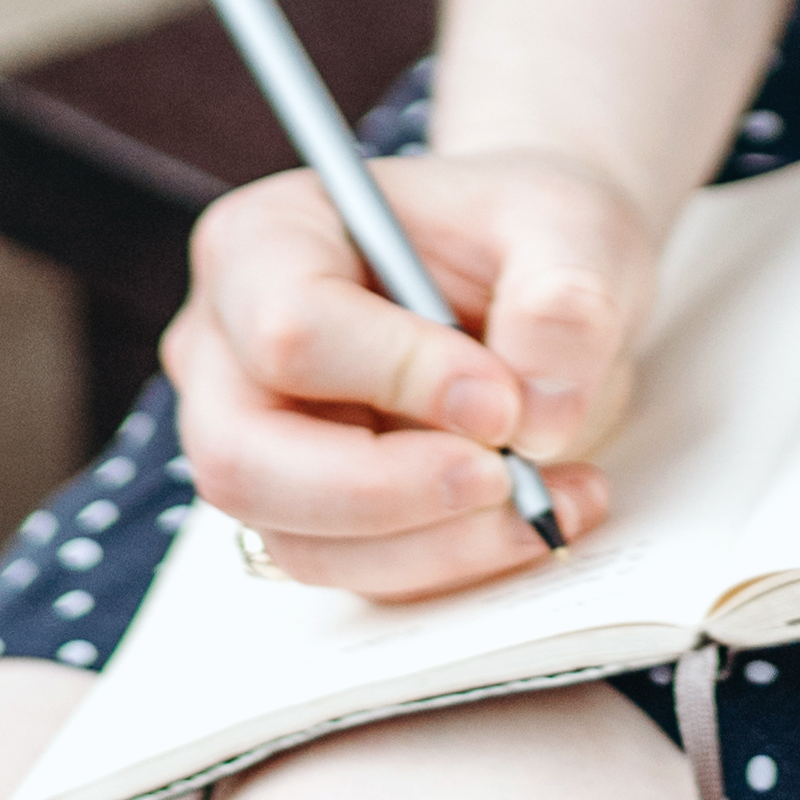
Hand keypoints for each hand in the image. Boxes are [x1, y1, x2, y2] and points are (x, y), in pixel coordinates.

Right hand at [166, 145, 652, 604]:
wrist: (539, 281)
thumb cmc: (526, 231)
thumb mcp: (570, 226)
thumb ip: (563, 302)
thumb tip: (537, 416)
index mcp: (263, 241)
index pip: (288, 329)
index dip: (398, 377)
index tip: (503, 401)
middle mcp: (229, 350)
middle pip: (244, 461)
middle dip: (387, 492)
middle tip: (507, 480)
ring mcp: (256, 445)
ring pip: (300, 542)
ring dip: (438, 543)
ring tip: (554, 497)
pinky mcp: (308, 516)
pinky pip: (358, 573)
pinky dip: (455, 560)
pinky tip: (541, 510)